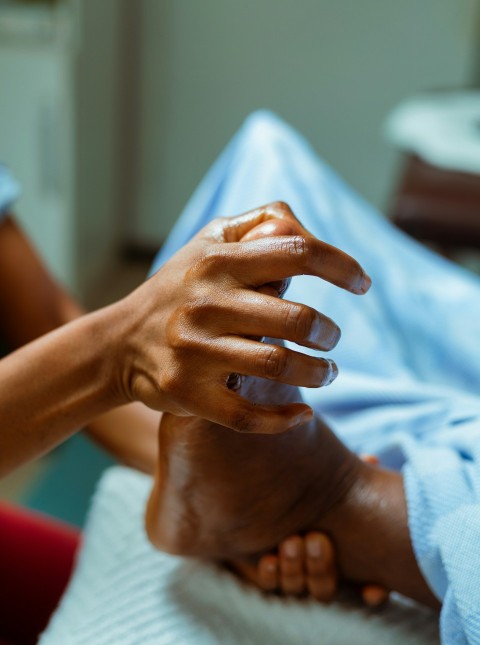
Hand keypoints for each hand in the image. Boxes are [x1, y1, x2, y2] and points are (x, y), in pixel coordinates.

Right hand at [114, 202, 369, 433]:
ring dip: (318, 373)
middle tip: (332, 340)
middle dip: (328, 333)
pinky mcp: (190, 395)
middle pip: (296, 319)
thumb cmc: (178, 288)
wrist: (119, 342)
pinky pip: (249, 415)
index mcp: (218, 262)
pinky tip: (302, 413)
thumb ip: (258, 225)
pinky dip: (285, 419)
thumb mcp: (208, 243)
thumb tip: (307, 230)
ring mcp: (196, 352)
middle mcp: (206, 304)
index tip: (362, 284)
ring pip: (280, 366)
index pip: (296, 253)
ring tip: (328, 372)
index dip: (340, 266)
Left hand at [231, 458, 389, 605]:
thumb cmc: (306, 478)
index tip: (372, 590)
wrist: (257, 486)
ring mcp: (291, 573)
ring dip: (295, 569)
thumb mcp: (329, 474)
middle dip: (321, 567)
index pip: (369, 588)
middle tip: (316, 539)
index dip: (374, 594)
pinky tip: (268, 559)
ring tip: (291, 542)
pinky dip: (270, 574)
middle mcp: (318, 571)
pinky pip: (267, 583)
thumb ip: (351, 472)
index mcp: (346, 555)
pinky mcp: (264, 569)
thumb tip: (370, 459)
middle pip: (325, 589)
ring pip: (296, 588)